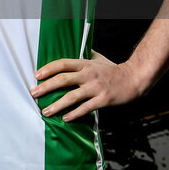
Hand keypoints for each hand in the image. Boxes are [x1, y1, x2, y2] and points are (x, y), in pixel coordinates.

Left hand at [29, 49, 145, 121]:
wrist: (134, 78)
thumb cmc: (114, 69)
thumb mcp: (98, 58)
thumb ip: (85, 56)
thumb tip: (73, 50)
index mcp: (85, 64)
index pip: (62, 64)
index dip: (48, 69)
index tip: (36, 76)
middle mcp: (88, 74)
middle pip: (63, 80)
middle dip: (46, 87)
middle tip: (34, 93)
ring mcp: (95, 88)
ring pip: (72, 96)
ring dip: (57, 105)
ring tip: (45, 111)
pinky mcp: (103, 100)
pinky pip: (85, 108)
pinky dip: (74, 114)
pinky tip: (65, 118)